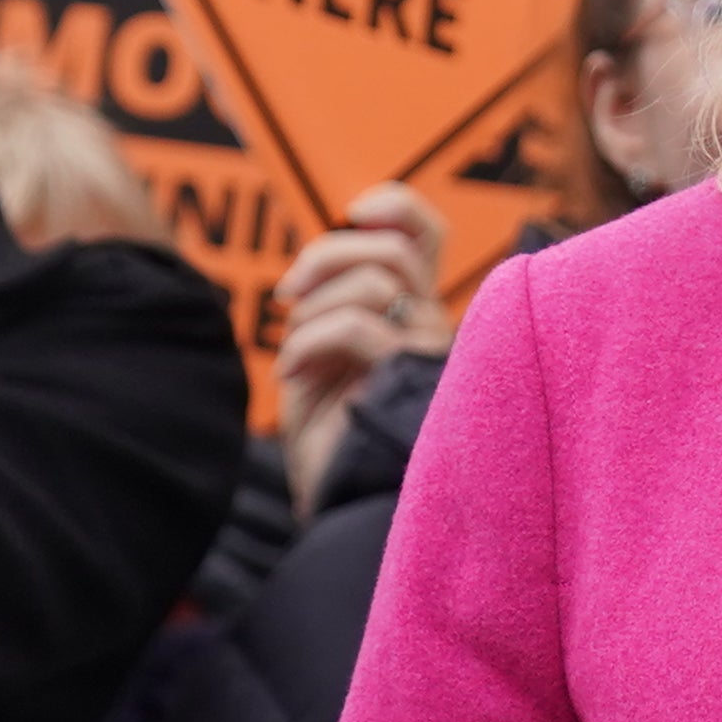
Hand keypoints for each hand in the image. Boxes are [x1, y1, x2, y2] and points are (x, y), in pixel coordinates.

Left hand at [275, 185, 451, 515]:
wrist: (347, 514)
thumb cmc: (333, 444)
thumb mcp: (322, 363)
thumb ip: (329, 309)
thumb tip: (311, 269)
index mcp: (413, 319)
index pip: (425, 236)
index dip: (393, 207)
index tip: (351, 215)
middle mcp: (433, 331)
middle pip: (394, 248)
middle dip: (327, 256)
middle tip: (288, 297)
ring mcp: (429, 356)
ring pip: (378, 280)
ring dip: (314, 312)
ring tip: (294, 359)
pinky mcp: (412, 382)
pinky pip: (357, 326)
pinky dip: (308, 343)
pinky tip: (292, 380)